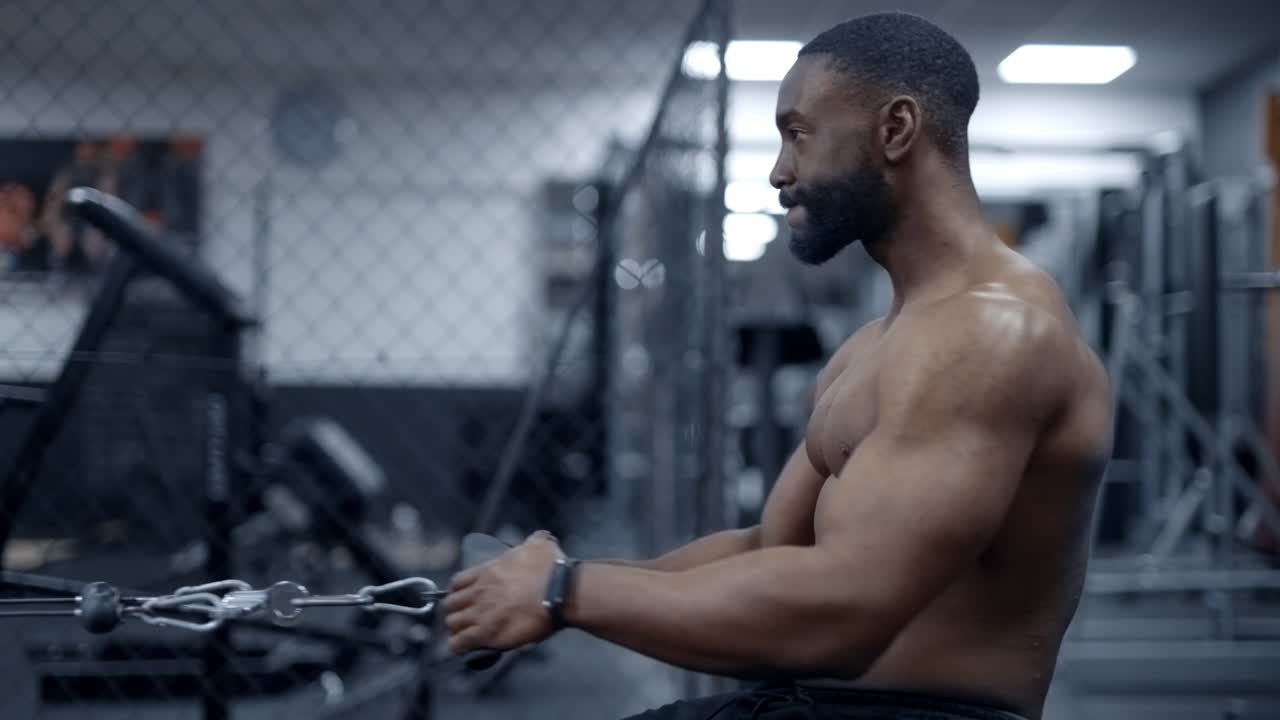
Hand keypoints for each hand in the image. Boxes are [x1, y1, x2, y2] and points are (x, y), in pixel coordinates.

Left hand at [444, 530, 563, 653]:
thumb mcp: (540, 546)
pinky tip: (463, 647)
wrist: (559, 591)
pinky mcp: (485, 634)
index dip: (457, 591)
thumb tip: (538, 538)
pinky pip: (460, 642)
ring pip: (453, 623)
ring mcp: (480, 613)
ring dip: (457, 628)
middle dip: (456, 610)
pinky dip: (459, 645)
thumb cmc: (551, 569)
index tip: (463, 596)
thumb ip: (533, 541)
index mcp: (488, 571)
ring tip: (464, 633)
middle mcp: (479, 591)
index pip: (457, 582)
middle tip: (465, 616)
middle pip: (451, 604)